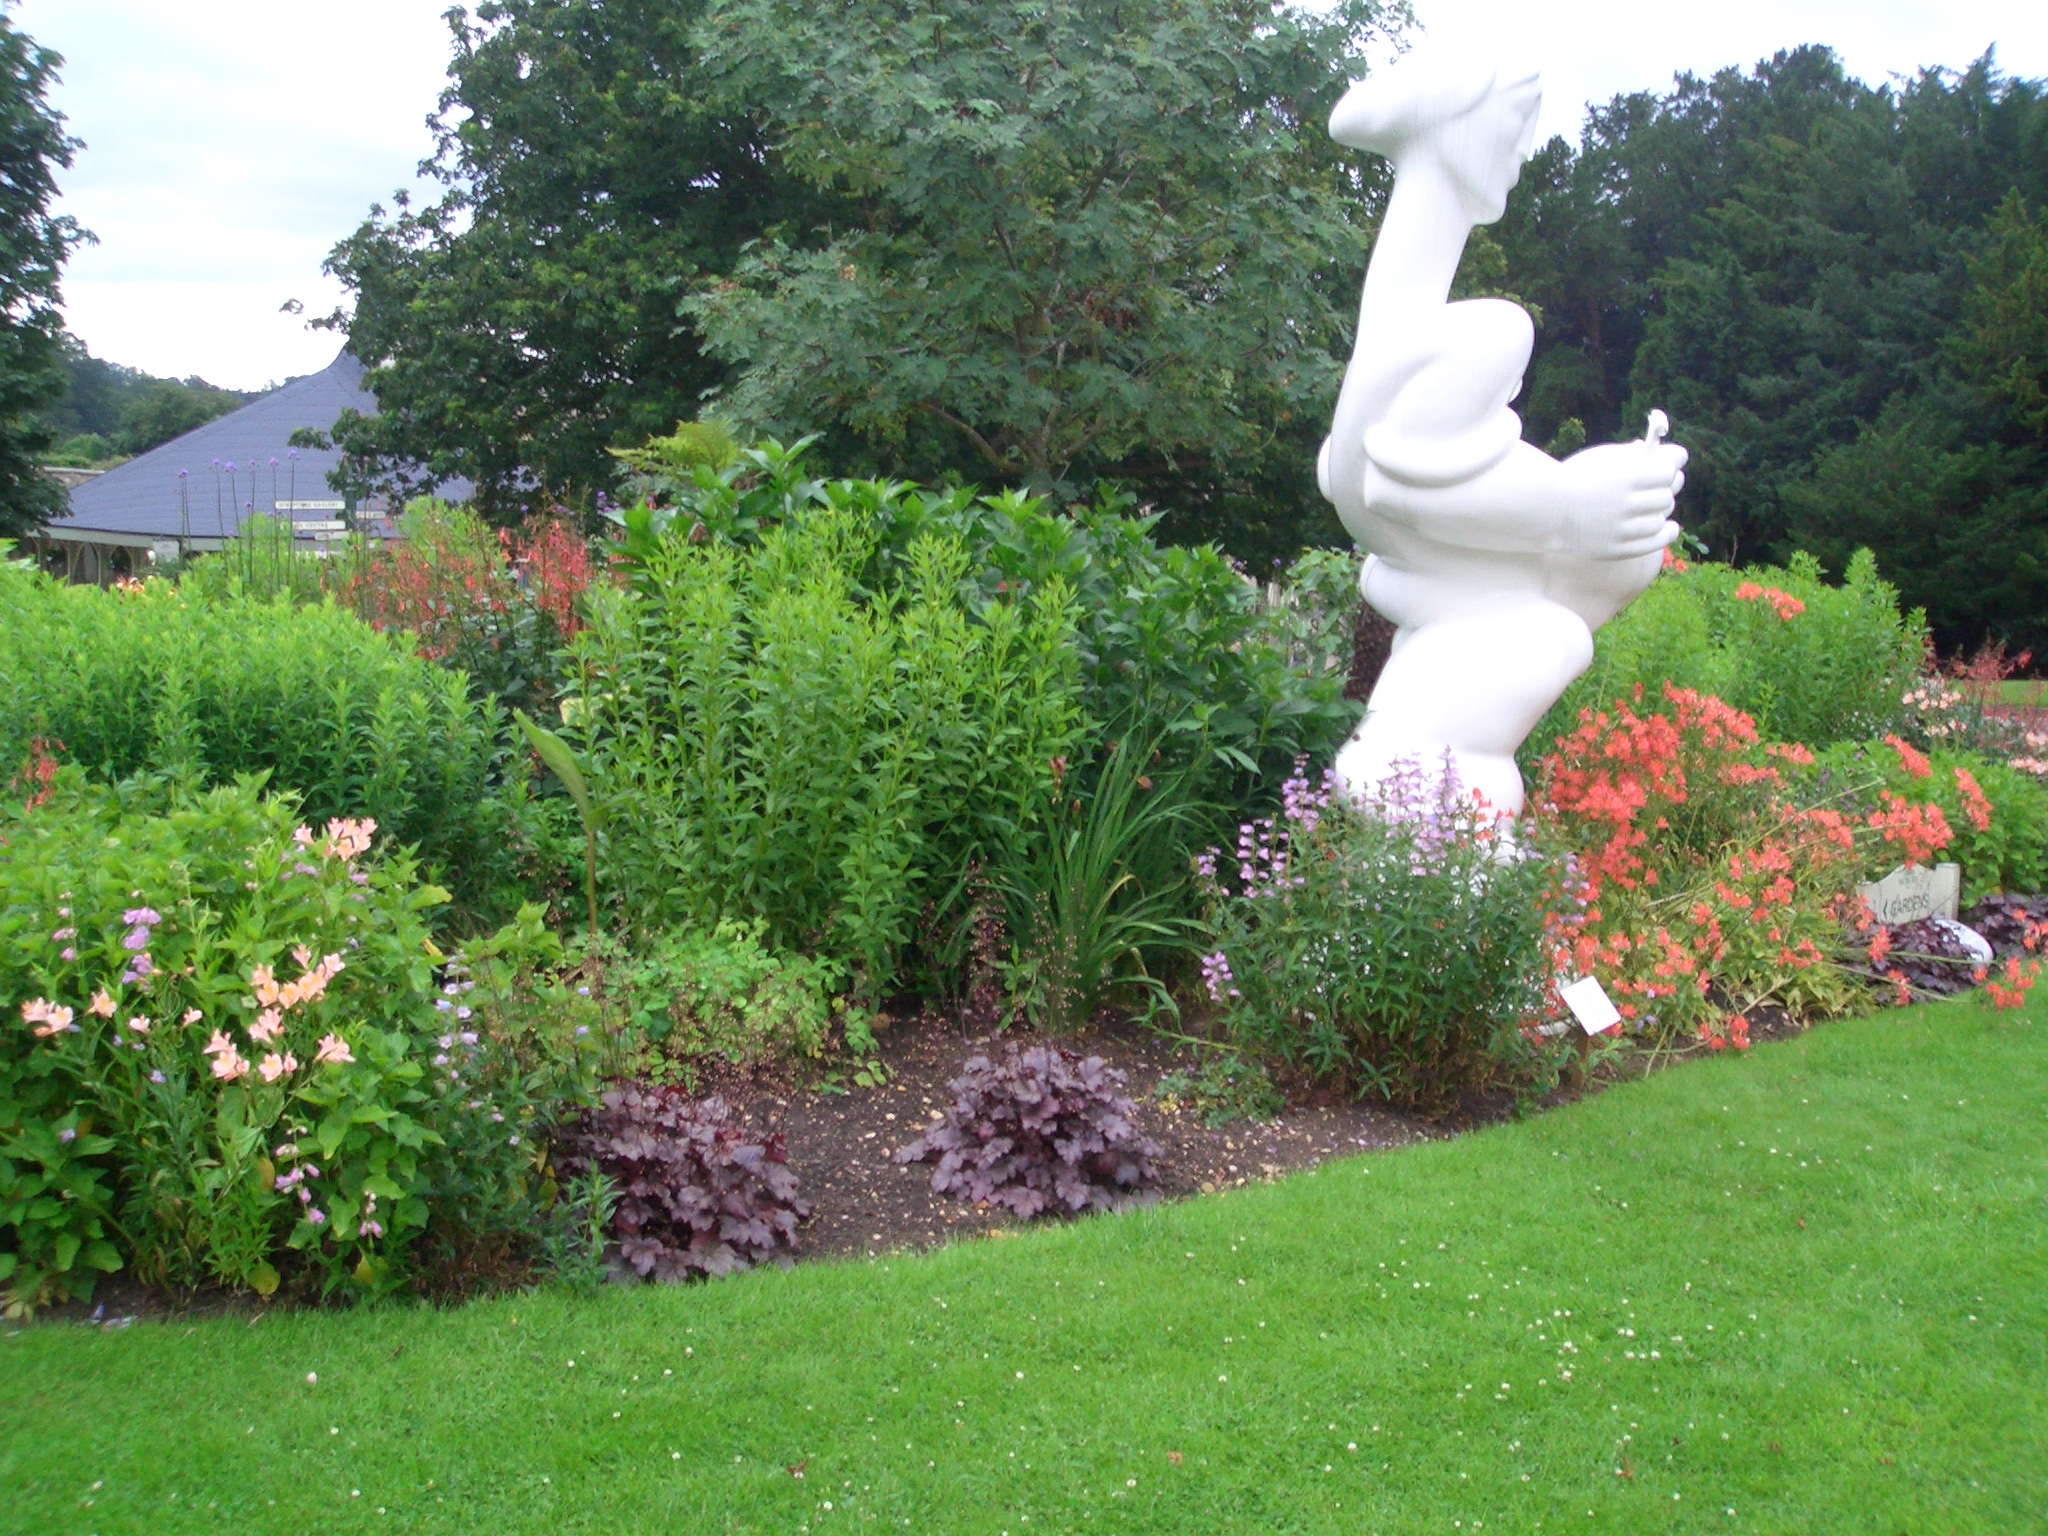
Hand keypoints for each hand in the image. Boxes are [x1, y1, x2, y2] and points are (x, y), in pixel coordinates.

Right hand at [1552, 419, 1686, 559]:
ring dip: (1660, 513)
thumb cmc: (1577, 480)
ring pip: (1659, 521)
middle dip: (1663, 492)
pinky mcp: (1617, 548)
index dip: (1669, 469)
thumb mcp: (1604, 460)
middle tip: (1658, 491)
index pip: (1668, 472)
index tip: (1666, 469)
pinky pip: (1654, 543)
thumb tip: (1675, 456)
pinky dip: (1666, 534)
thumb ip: (1636, 456)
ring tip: (1654, 509)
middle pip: (1665, 498)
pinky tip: (1669, 528)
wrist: (1549, 511)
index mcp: (1625, 477)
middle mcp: (1625, 504)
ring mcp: (1621, 529)